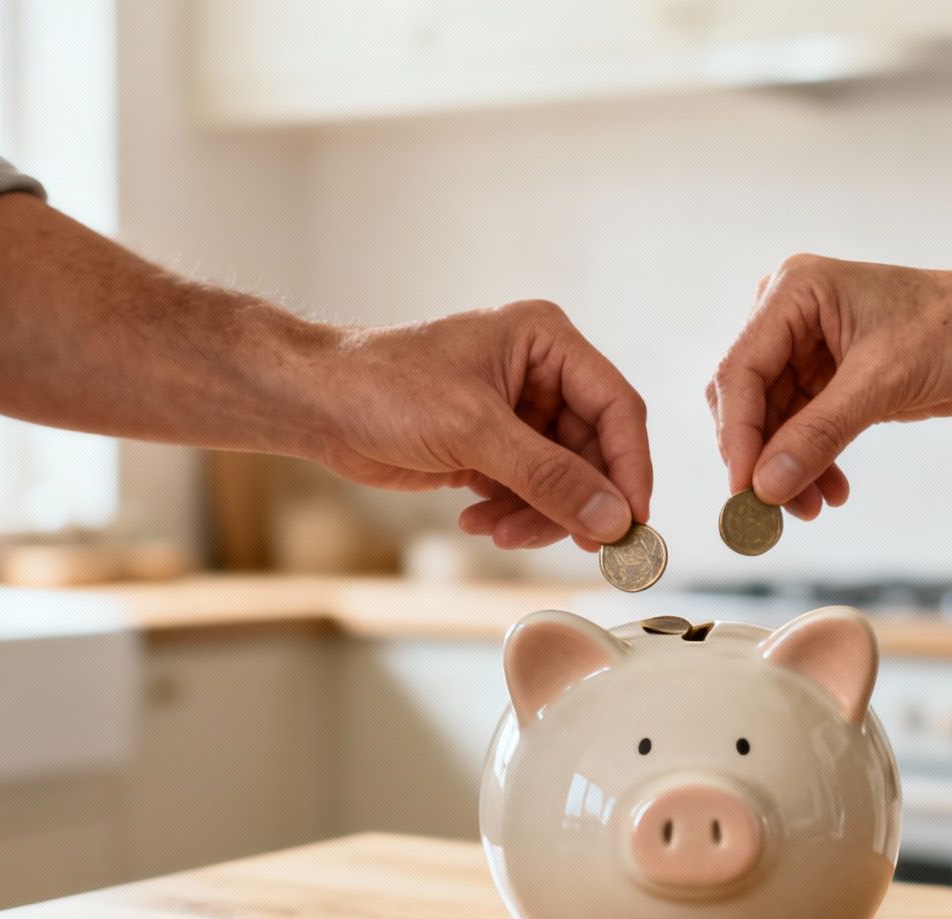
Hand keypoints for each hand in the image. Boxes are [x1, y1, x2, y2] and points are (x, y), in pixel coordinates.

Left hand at [315, 300, 650, 549]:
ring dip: (538, 515)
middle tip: (579, 546)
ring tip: (499, 533)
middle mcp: (541, 373)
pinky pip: (529, 493)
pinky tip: (477, 521)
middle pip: (593, 452)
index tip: (633, 521)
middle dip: (576, 501)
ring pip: (562, 481)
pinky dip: (511, 516)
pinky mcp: (493, 448)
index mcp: (546, 340)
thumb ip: (549, 477)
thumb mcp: (475, 431)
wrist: (318, 405)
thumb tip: (612, 519)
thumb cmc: (385, 387)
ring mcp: (518, 414)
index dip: (630, 467)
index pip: (616, 407)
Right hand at [707, 254, 951, 513]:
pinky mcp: (827, 380)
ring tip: (811, 510)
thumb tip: (764, 488)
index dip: (737, 436)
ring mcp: (805, 349)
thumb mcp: (882, 382)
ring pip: (772, 423)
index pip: (740, 371)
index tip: (744, 492)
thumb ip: (819, 434)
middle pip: (747, 400)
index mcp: (792, 291)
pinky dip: (810, 464)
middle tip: (770, 512)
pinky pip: (800, 431)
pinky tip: (831, 493)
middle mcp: (788, 316)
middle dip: (759, 457)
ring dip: (787, 469)